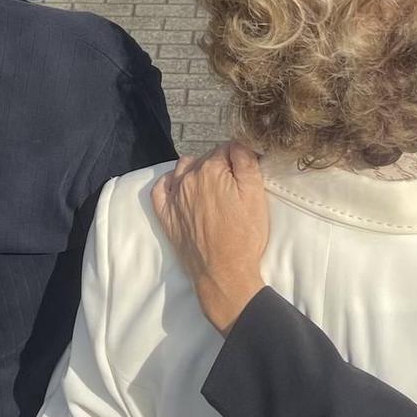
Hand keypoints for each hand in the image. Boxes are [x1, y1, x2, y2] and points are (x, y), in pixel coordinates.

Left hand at [152, 144, 270, 333]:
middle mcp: (188, 178)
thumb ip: (246, 160)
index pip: (228, 148)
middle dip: (220, 165)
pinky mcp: (166, 215)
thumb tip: (239, 142)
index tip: (247, 172)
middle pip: (206, 158)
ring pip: (183, 168)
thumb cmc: (244, 235)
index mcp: (212, 169)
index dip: (240, 158)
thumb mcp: (255, 194)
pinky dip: (169, 183)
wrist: (224, 273)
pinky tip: (180, 188)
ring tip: (212, 187)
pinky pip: (160, 188)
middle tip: (234, 185)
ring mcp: (174, 196)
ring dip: (197, 171)